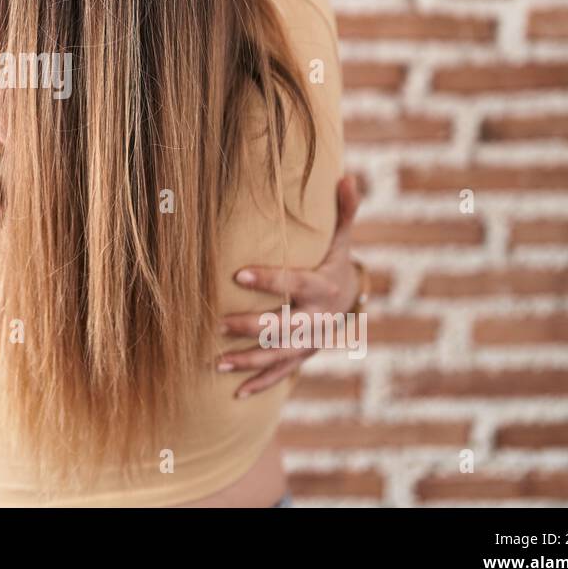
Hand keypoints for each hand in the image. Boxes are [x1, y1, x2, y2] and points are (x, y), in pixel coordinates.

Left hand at [215, 175, 363, 397]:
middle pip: (282, 326)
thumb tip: (346, 175)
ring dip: (247, 362)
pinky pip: (281, 374)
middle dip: (250, 328)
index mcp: (321, 288)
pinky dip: (259, 385)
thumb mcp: (340, 239)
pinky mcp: (302, 358)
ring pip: (277, 356)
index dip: (268, 279)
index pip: (293, 283)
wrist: (351, 301)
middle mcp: (316, 320)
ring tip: (216, 363)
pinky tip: (235, 394)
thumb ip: (343, 211)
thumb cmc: (334, 262)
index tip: (237, 274)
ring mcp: (309, 344)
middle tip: (217, 324)